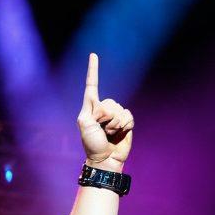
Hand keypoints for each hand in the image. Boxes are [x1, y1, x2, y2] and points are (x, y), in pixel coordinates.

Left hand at [77, 53, 133, 169]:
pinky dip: (125, 125)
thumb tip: (103, 107)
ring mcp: (115, 115)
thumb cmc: (92, 145)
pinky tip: (121, 133)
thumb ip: (90, 111)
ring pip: (120, 109)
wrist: (106, 159)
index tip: (93, 54)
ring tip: (110, 134)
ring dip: (115, 124)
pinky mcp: (126, 121)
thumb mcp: (85, 126)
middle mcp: (103, 109)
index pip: (92, 85)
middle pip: (109, 102)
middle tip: (102, 131)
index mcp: (90, 107)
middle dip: (106, 118)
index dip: (93, 70)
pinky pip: (129, 116)